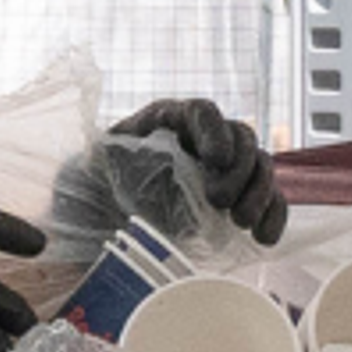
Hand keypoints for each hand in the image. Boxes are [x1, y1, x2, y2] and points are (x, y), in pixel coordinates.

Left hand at [52, 97, 285, 246]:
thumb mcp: (79, 176)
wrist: (101, 228)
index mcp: (164, 122)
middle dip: (237, 169)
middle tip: (218, 203)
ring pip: (260, 164)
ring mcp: (223, 170)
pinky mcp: (236, 200)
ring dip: (260, 191)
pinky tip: (264, 239)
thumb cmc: (88, 197)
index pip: (200, 111)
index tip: (215, 159)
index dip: (213, 130)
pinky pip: (269, 198)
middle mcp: (199, 139)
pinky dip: (273, 215)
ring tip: (242, 223)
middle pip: (240, 137)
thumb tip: (94, 159)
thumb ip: (87, 162)